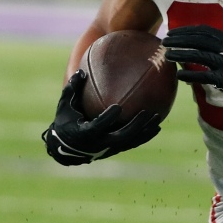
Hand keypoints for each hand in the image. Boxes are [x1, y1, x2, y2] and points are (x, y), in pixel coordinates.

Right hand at [41, 70, 160, 165]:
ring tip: (157, 119)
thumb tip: (82, 72)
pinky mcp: (114, 150)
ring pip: (129, 142)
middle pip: (120, 136)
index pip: (98, 126)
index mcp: (84, 133)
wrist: (66, 148)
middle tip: (146, 113)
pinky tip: (157, 127)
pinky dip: (145, 137)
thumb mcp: (65, 106)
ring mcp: (108, 148)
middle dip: (135, 126)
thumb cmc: (65, 121)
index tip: (118, 107)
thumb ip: (72, 89)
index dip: (108, 118)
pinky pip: (132, 144)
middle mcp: (98, 143)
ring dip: (144, 132)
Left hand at [162, 25, 222, 102]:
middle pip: (196, 41)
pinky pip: (202, 75)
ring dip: (180, 55)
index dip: (184, 31)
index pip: (201, 31)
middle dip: (178, 40)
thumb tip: (192, 41)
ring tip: (168, 56)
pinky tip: (179, 75)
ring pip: (197, 55)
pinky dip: (189, 74)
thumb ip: (215, 43)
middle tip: (164, 42)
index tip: (172, 33)